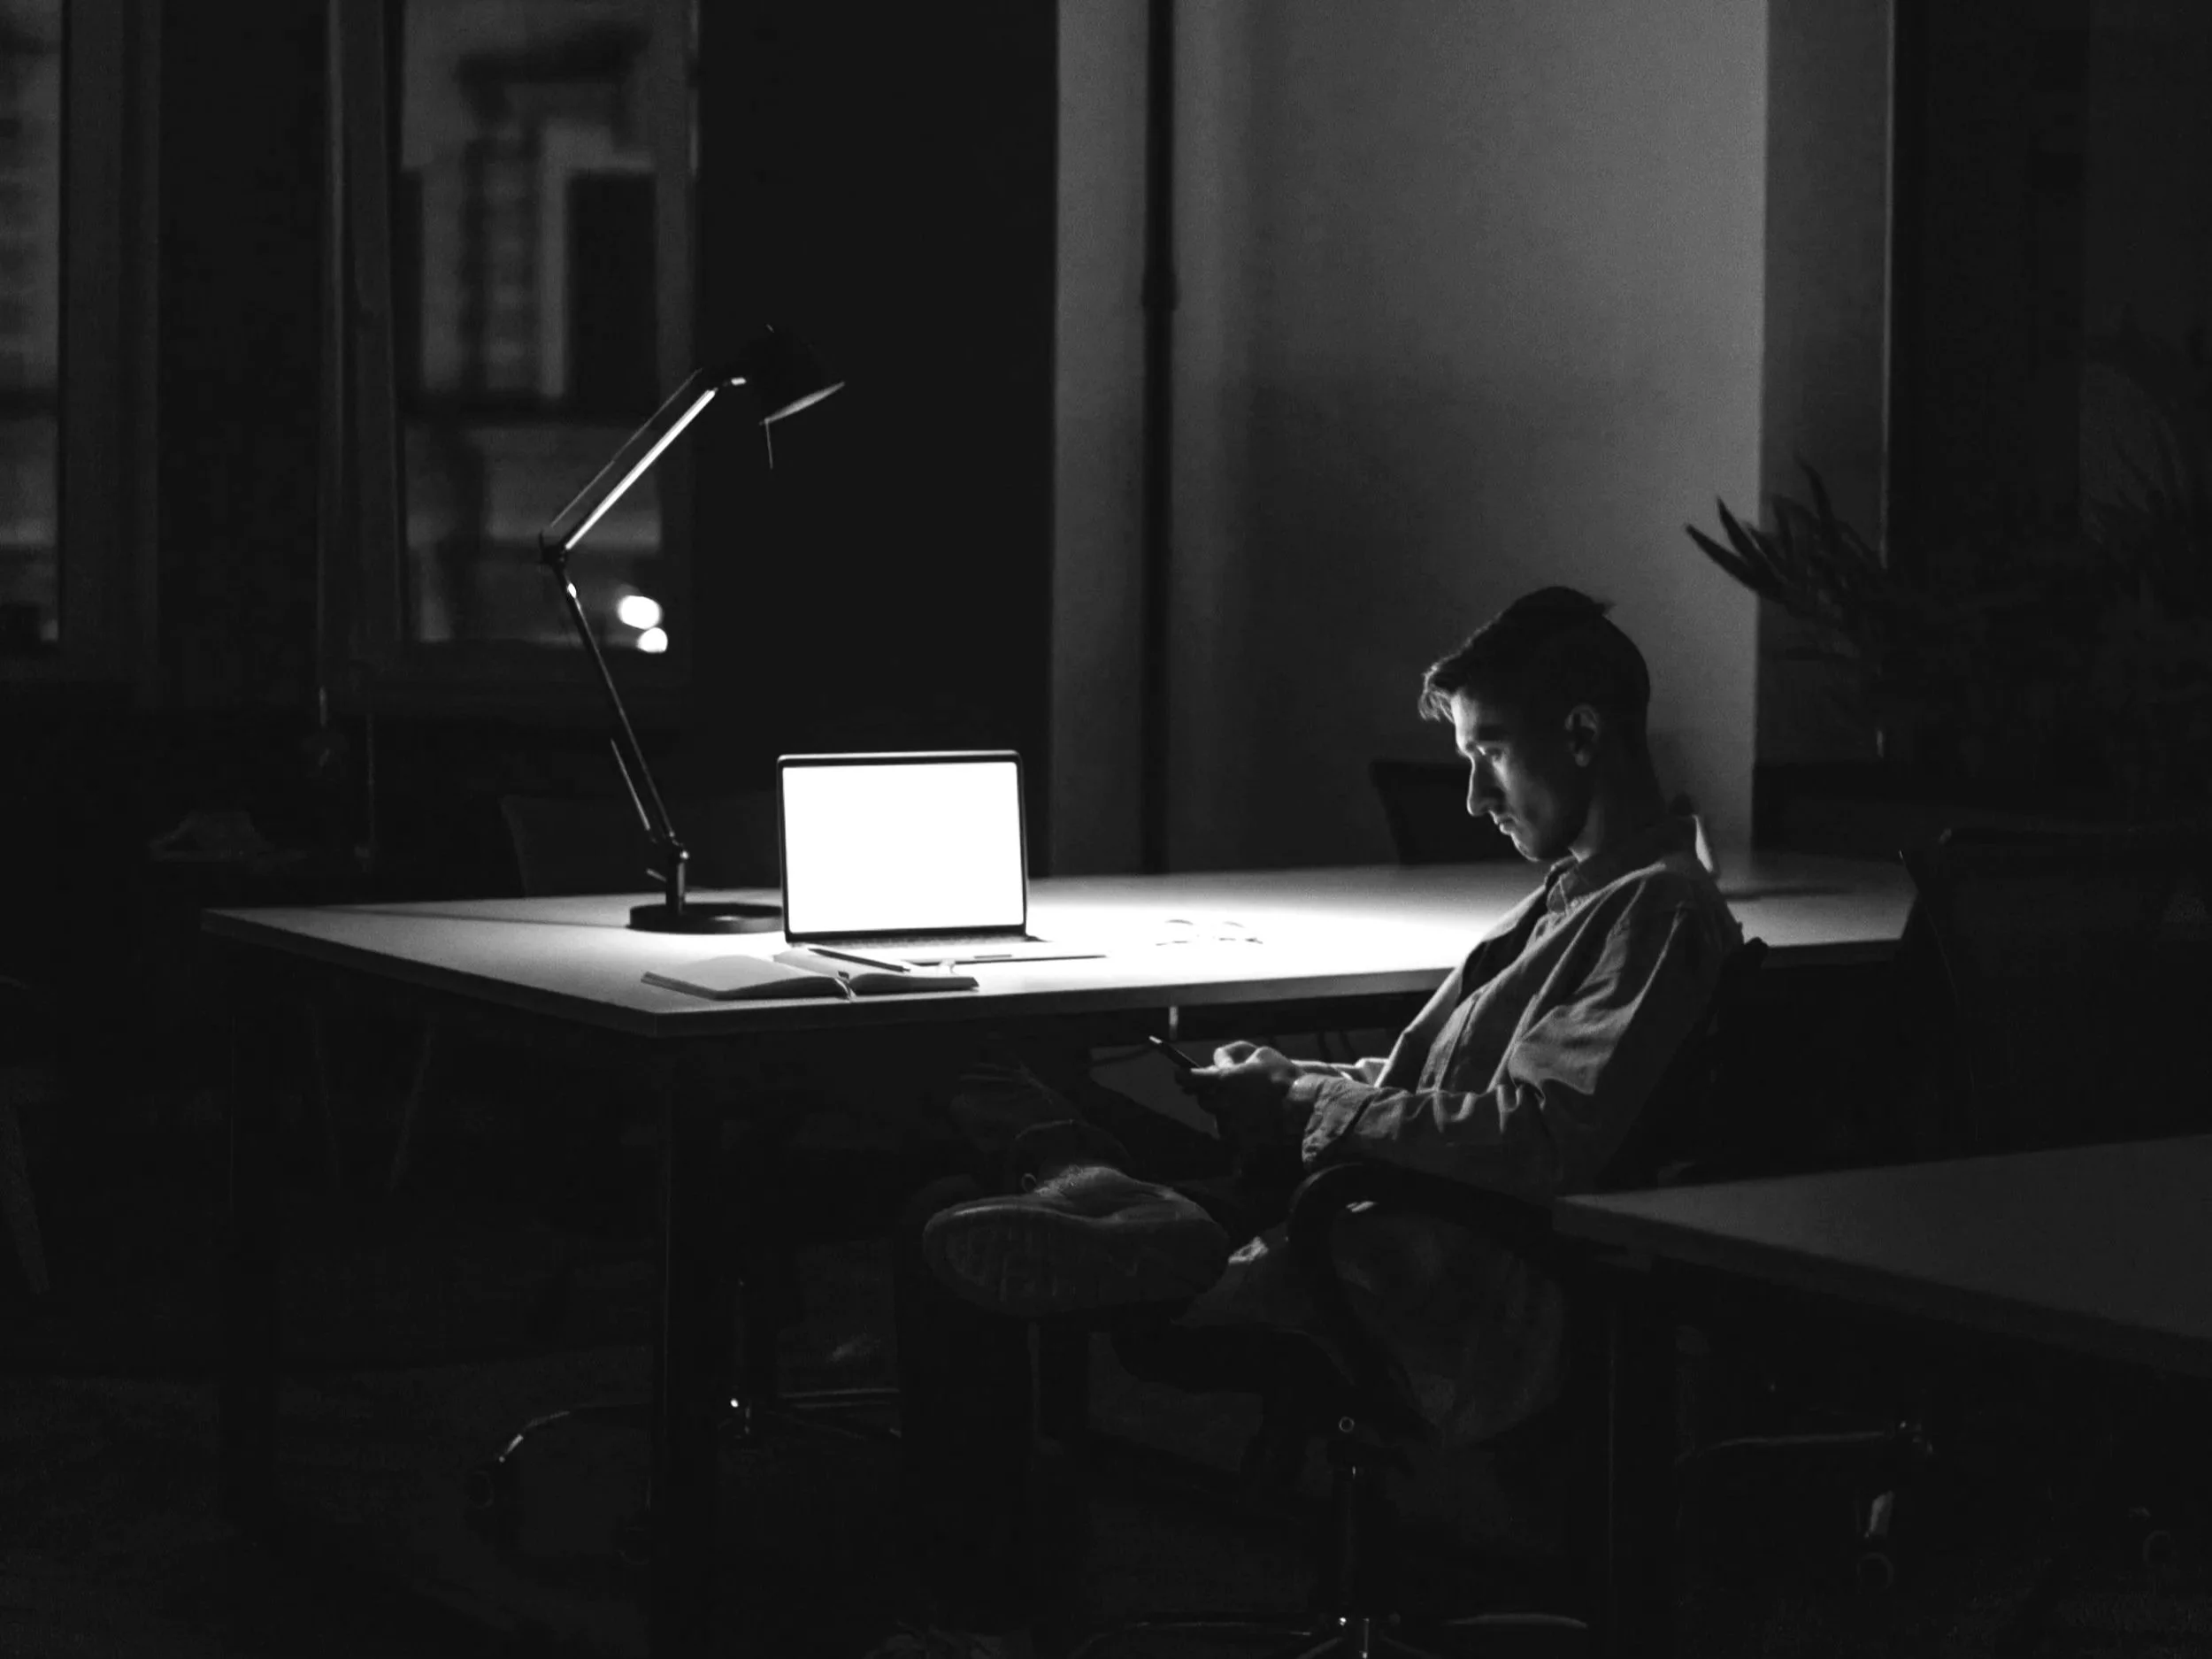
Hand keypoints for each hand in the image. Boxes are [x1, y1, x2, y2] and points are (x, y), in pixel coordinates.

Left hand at [1184, 1042, 1302, 1150]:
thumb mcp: (1262, 1054)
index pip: (1189, 1078)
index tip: (1180, 1076)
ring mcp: (1230, 1126)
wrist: (1307, 1110)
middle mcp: (1221, 1104)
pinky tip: (1255, 1126)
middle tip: (1230, 1091)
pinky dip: (1239, 1133)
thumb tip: (1218, 1063)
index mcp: (1223, 1080)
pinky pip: (1232, 1139)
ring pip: (1219, 1119)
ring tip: (1251, 1109)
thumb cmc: (1286, 1078)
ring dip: (1226, 1113)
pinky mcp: (1241, 1144)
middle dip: (1211, 1094)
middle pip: (1203, 1100)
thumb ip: (1235, 1056)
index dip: (1183, 1076)